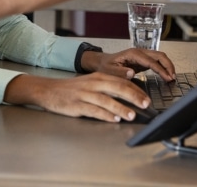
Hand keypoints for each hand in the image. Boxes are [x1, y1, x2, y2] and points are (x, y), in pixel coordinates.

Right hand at [3, 73, 150, 121]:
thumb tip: (129, 97)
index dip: (136, 90)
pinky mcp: (77, 105)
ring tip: (132, 115)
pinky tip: (113, 119)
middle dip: (133, 97)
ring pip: (106, 100)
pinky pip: (93, 110)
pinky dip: (105, 115)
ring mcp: (84, 95)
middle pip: (117, 88)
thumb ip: (108, 88)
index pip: (122, 81)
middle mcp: (93, 84)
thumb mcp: (91, 83)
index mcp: (98, 77)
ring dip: (120, 108)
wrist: (48, 90)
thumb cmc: (71, 89)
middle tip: (145, 105)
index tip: (147, 98)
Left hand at [80, 48, 174, 81]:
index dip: (161, 69)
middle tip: (173, 78)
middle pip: (159, 55)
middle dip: (168, 66)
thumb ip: (120, 72)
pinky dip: (163, 68)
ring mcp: (142, 56)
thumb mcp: (109, 71)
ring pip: (160, 57)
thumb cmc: (105, 66)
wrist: (102, 62)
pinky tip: (166, 76)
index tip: (167, 78)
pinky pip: (157, 62)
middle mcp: (139, 52)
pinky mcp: (143, 61)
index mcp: (132, 54)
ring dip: (168, 66)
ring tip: (172, 77)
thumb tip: (131, 73)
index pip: (151, 61)